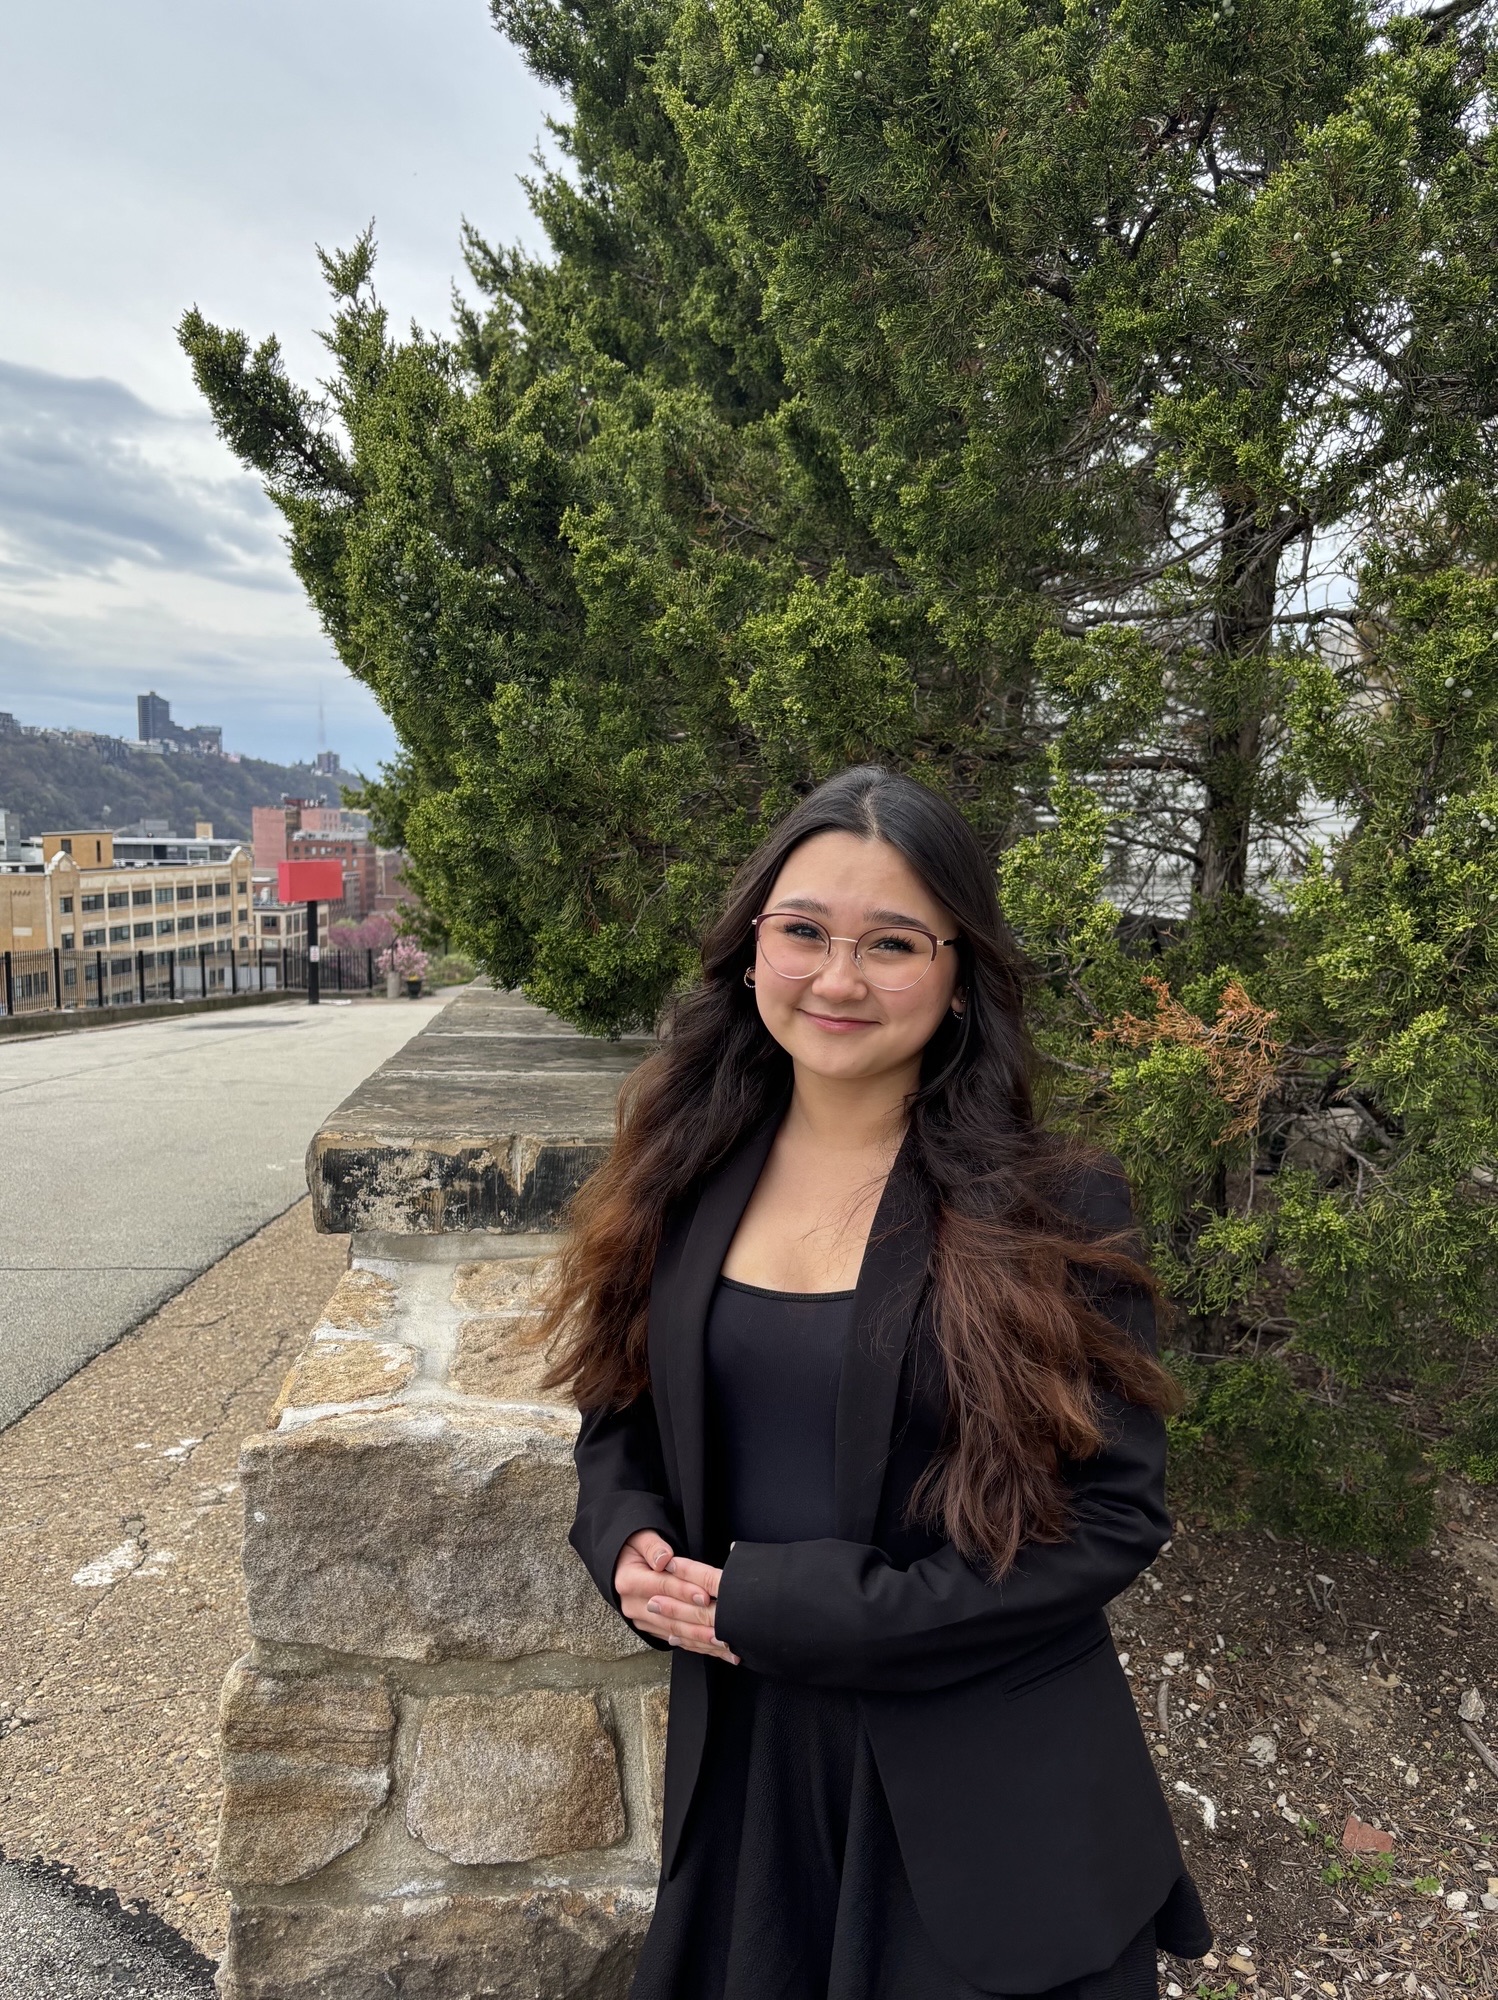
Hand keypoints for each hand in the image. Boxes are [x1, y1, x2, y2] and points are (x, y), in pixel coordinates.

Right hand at [613, 1531, 738, 1661]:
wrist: (620, 1563)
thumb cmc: (635, 1547)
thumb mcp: (641, 1538)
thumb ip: (653, 1547)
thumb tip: (664, 1559)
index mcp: (629, 1580)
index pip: (662, 1586)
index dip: (685, 1591)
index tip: (705, 1595)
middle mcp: (633, 1604)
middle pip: (671, 1615)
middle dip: (698, 1621)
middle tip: (722, 1626)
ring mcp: (641, 1619)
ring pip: (675, 1631)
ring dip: (701, 1638)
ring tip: (724, 1642)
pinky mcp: (650, 1628)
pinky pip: (675, 1638)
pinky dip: (696, 1643)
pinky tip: (714, 1648)